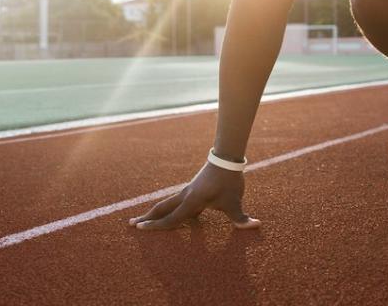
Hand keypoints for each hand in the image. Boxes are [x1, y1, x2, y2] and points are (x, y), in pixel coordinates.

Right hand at [128, 162, 260, 230]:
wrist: (227, 158)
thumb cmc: (229, 180)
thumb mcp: (235, 201)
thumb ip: (242, 218)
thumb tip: (256, 226)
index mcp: (192, 202)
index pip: (171, 218)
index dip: (157, 226)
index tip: (141, 230)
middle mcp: (186, 196)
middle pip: (162, 209)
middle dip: (148, 218)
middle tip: (131, 224)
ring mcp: (188, 191)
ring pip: (167, 203)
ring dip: (156, 212)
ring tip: (144, 219)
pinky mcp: (194, 188)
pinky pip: (177, 201)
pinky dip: (169, 209)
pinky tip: (172, 214)